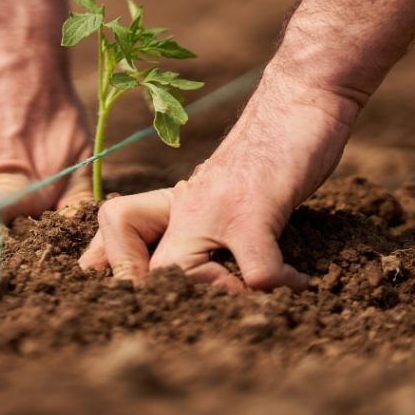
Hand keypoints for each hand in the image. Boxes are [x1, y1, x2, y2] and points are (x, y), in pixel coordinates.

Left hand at [79, 71, 360, 290]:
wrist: (298, 97)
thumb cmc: (266, 154)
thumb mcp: (220, 193)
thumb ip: (199, 228)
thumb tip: (191, 270)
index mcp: (173, 208)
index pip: (115, 242)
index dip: (117, 275)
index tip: (136, 305)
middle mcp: (183, 210)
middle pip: (137, 272)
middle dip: (161, 303)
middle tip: (204, 316)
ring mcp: (214, 209)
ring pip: (179, 275)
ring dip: (216, 299)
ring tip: (251, 300)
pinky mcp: (253, 208)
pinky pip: (255, 270)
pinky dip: (278, 284)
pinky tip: (299, 282)